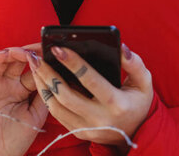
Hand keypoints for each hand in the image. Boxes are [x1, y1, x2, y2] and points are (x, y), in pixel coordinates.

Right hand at [0, 47, 48, 155]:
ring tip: (25, 52)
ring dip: (13, 52)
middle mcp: (8, 84)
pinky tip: (4, 55)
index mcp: (22, 90)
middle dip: (30, 52)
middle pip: (18, 61)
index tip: (54, 54)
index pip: (33, 70)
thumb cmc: (14, 139)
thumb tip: (55, 74)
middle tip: (41, 47)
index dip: (42, 62)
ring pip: (2, 60)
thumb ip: (43, 95)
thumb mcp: (36, 116)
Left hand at [27, 43, 152, 146]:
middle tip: (37, 56)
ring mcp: (87, 128)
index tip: (57, 48)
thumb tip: (120, 47)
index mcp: (117, 103)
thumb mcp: (144, 82)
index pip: (90, 80)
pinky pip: (56, 114)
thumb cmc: (138, 101)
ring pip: (56, 106)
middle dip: (48, 73)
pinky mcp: (78, 132)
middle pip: (66, 94)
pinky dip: (46, 96)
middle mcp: (100, 118)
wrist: (136, 132)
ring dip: (42, 84)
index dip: (73, 63)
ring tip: (35, 65)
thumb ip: (134, 63)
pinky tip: (40, 80)